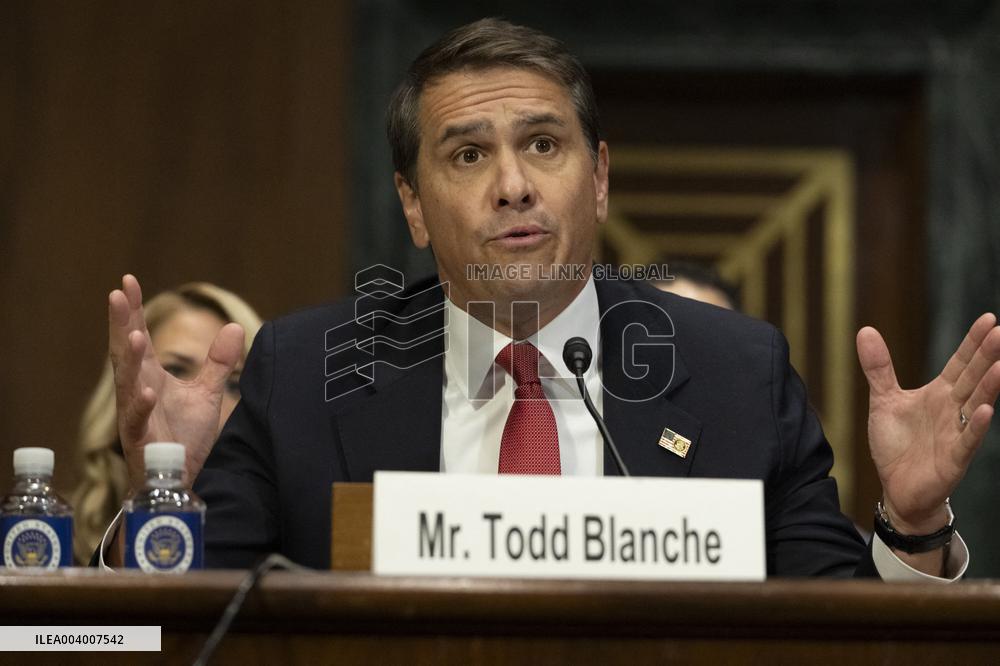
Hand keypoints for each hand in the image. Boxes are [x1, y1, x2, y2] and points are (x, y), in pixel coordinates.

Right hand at [108, 275, 243, 490]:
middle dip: (121, 323)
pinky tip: (147, 391)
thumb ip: (218, 363)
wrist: (179, 478)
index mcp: (150, 376)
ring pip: (128, 383)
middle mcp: (137, 390)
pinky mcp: (140, 440)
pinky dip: (141, 406)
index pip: (138, 336)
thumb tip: (236, 327)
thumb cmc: (184, 437)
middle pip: (125, 351)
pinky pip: (138, 422)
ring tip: (133, 335)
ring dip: (130, 360)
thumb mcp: (206, 394)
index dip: (133, 310)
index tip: (127, 281)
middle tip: (117, 294)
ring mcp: (136, 415)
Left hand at [857, 313, 999, 534]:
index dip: (972, 342)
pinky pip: (967, 440)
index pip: (960, 363)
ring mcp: (955, 432)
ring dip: (988, 387)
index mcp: (938, 393)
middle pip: (972, 378)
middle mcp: (952, 409)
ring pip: (975, 405)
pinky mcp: (953, 458)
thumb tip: (866, 330)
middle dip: (986, 357)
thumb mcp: (884, 401)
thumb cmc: (897, 444)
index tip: (988, 319)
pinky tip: (984, 410)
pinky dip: (974, 426)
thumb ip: (878, 368)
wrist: (897, 487)